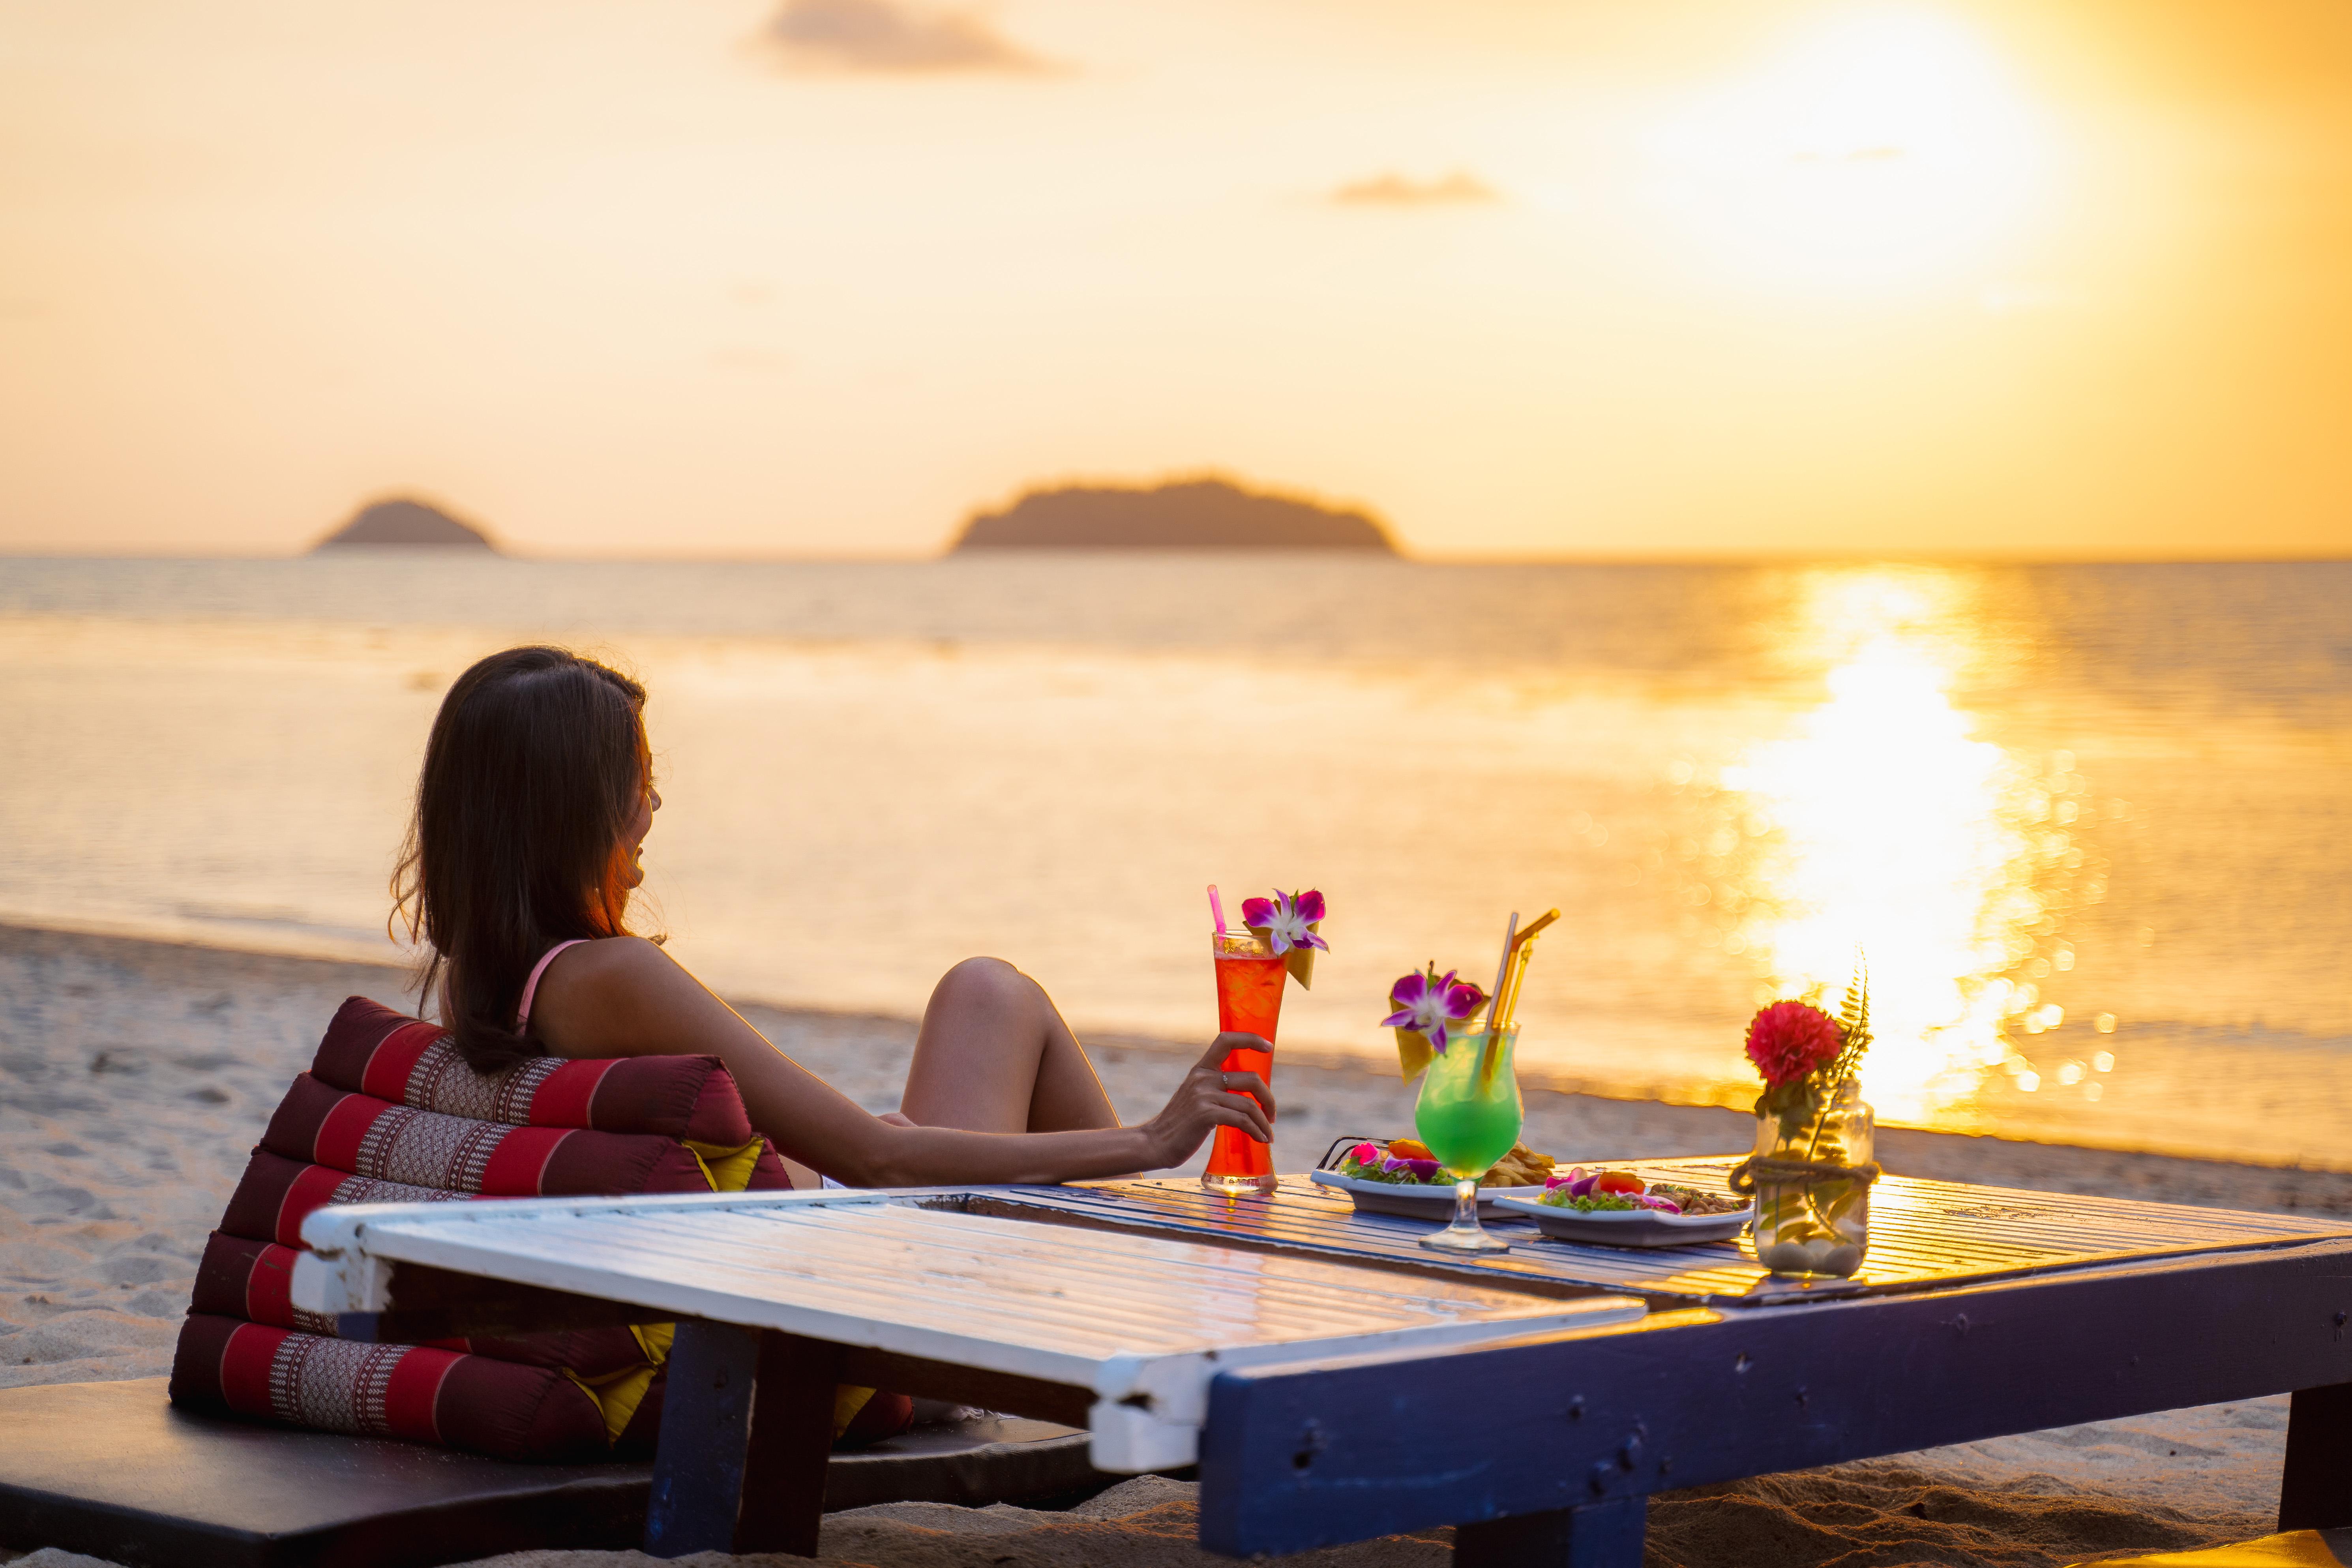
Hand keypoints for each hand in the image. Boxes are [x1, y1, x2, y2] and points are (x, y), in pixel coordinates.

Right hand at [1141, 1034, 1275, 1168]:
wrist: (1155, 1143)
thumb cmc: (1180, 1124)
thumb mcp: (1195, 1096)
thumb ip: (1215, 1088)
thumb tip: (1248, 1094)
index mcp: (1201, 1069)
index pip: (1226, 1040)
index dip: (1250, 1039)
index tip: (1268, 1046)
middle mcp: (1202, 1078)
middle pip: (1251, 1079)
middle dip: (1268, 1098)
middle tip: (1271, 1115)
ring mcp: (1203, 1095)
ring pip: (1249, 1105)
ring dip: (1264, 1122)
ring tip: (1267, 1135)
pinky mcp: (1205, 1115)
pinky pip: (1242, 1120)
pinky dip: (1256, 1131)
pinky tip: (1260, 1139)